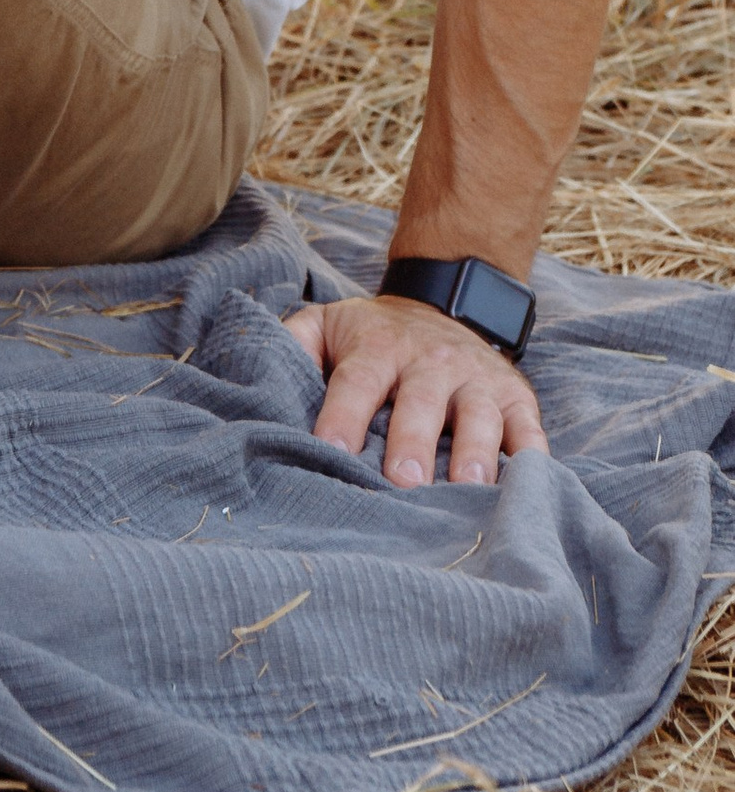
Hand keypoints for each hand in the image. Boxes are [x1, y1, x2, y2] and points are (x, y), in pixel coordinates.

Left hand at [282, 290, 548, 486]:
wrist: (444, 303)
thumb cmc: (372, 336)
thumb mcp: (325, 324)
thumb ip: (291, 345)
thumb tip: (261, 379)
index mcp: (378, 347)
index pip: (356, 381)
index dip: (342, 416)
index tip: (329, 451)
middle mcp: (430, 361)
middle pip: (421, 402)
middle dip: (412, 443)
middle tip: (402, 483)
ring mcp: (477, 379)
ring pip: (479, 415)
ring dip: (475, 452)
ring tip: (467, 489)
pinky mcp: (516, 397)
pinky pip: (528, 426)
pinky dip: (530, 455)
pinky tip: (527, 484)